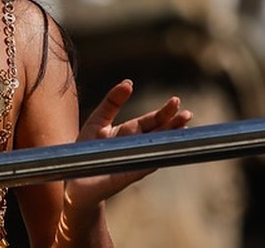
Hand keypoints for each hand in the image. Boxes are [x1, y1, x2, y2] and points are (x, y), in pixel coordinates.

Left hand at [64, 79, 191, 211]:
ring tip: (185, 129)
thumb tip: (129, 82)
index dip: (164, 112)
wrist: (77, 181)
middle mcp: (137, 146)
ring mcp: (135, 160)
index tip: (176, 100)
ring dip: (170, 140)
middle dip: (173, 123)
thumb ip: (112, 102)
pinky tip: (168, 150)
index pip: (151, 120)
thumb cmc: (88, 150)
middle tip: (187, 114)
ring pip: (157, 148)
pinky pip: (144, 165)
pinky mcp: (128, 175)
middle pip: (159, 133)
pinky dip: (155, 158)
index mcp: (129, 132)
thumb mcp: (98, 120)